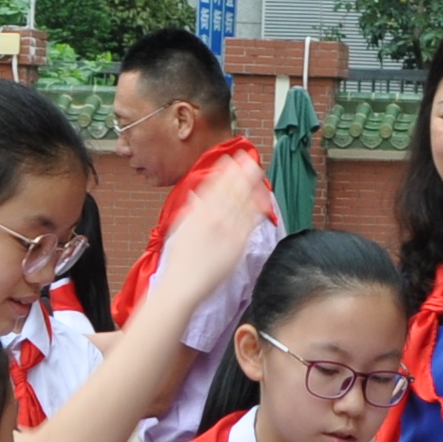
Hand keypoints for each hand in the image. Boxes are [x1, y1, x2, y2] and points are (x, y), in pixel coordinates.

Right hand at [147, 165, 267, 314]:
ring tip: (258, 170)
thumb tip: (195, 199)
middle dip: (240, 171)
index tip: (230, 159)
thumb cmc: (178, 261)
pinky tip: (264, 197)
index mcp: (197, 212)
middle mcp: (212, 216)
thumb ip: (190, 212)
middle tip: (250, 158)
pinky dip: (257, 206)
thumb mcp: (179, 229)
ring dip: (250, 183)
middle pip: (230, 188)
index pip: (213, 185)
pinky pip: (250, 220)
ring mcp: (226, 228)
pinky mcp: (237, 242)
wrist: (182, 283)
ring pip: (241, 200)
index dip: (224, 171)